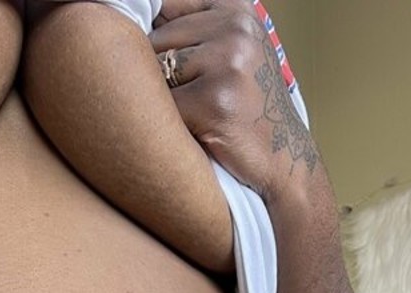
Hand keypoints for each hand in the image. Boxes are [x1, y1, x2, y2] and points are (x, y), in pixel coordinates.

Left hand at [151, 0, 319, 202]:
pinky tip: (193, 134)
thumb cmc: (247, 108)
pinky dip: (168, 127)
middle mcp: (235, 28)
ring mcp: (227, 62)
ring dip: (162, 102)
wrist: (282, 158)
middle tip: (186, 102)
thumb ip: (192, 31)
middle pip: (155, 42)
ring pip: (155, 74)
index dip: (154, 38)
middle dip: (157, 75)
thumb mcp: (232, 52)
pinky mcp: (215, 101)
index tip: (162, 65)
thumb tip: (128, 19)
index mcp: (236, 9)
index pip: (165, 5)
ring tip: (193, 117)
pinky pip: (161, 108)